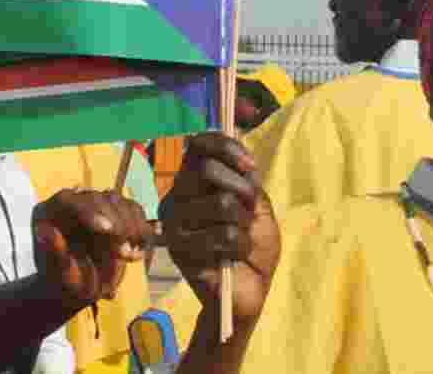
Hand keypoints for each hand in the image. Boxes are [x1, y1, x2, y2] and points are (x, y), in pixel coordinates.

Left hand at [32, 189, 152, 308]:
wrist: (80, 288)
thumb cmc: (63, 283)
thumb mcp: (58, 274)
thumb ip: (54, 253)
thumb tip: (44, 230)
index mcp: (49, 213)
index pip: (69, 200)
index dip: (90, 211)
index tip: (109, 231)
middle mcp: (72, 204)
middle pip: (100, 198)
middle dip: (117, 224)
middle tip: (123, 253)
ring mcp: (95, 206)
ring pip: (121, 202)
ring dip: (132, 228)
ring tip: (129, 256)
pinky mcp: (115, 211)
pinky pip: (134, 210)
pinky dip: (142, 229)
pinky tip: (137, 252)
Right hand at [160, 133, 279, 326]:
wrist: (250, 288)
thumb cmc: (254, 242)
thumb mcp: (258, 204)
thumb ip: (246, 178)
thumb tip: (239, 154)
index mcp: (197, 178)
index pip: (200, 144)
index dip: (226, 147)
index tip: (251, 167)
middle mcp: (179, 194)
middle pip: (209, 170)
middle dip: (244, 192)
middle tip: (249, 215)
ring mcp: (174, 220)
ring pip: (220, 203)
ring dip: (244, 225)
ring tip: (239, 242)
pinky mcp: (176, 246)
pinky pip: (220, 235)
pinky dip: (239, 246)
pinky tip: (230, 258)